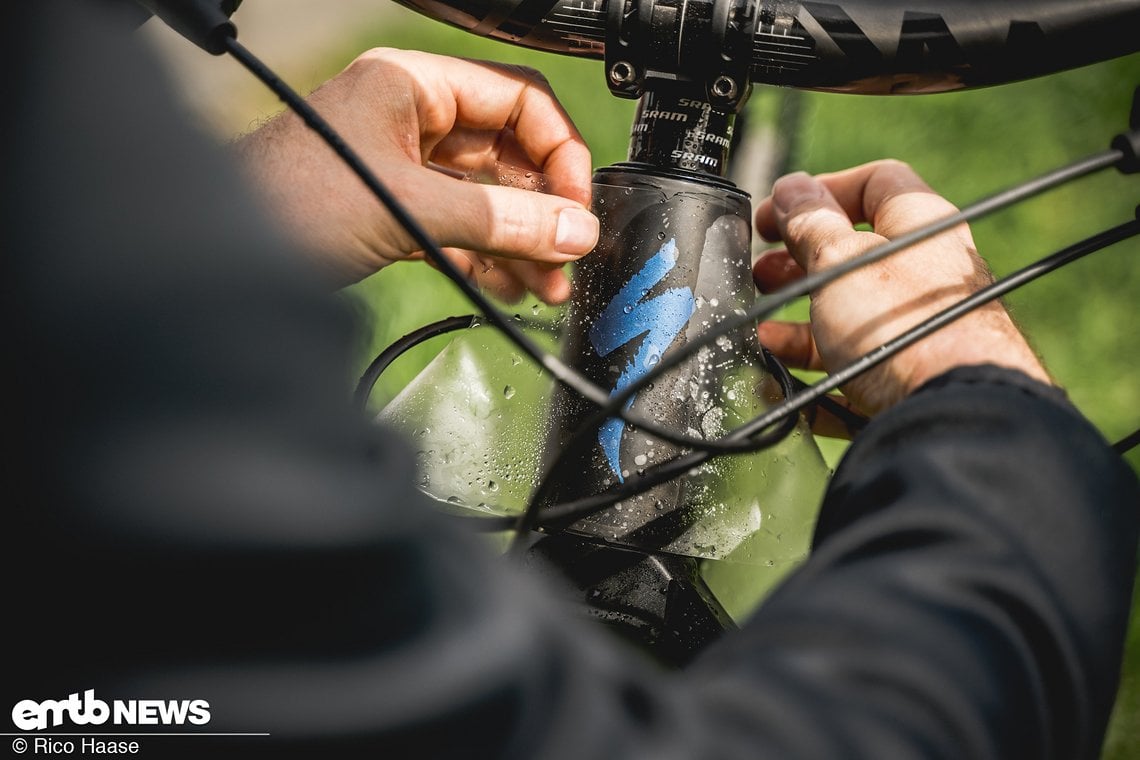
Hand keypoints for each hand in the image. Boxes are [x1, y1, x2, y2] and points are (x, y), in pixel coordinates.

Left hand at [235, 48, 598, 302]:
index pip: (519, 100)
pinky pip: (461, 228)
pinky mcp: (395, 213)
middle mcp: (414, 120)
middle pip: (509, 155)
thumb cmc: (283, 204)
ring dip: (522, 242)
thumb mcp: (407, 207)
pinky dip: (489, 257)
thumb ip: (498, 219)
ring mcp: (405, 168)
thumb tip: (571, 230)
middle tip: (566, 254)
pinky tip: (510, 287)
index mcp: (414, 86)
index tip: (576, 206)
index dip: (558, 153)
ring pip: (487, 198)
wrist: (213, 261)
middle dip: (542, 209)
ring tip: (546, 284)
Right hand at [752, 160, 1050, 425]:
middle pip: (853, 256)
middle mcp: (925, 275)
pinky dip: (811, 374)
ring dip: (796, 325)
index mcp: (919, 227)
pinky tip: (778, 380)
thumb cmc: (902, 325)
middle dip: (798, 264)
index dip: (821, 191)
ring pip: (847, 317)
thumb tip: (792, 189)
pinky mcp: (904, 380)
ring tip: (760, 335)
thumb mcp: (839, 260)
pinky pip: (849, 371)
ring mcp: (917, 331)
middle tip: (760, 274)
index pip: (874, 183)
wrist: (948, 414)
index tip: (779, 213)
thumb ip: (810, 222)